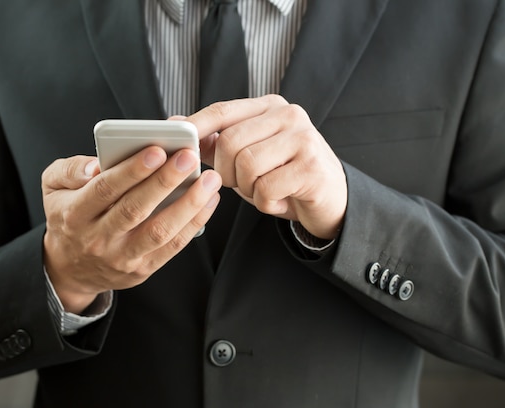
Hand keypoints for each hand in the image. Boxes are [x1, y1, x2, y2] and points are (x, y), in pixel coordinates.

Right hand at [41, 148, 221, 312]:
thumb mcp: (52, 187)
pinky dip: (195, 223)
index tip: (155, 150)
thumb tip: (95, 165)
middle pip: (135, 209)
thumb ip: (70, 170)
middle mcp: (98, 238)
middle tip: (188, 157)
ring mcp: (122, 257)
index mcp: (75, 213)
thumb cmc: (68, 217)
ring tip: (208, 179)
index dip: (131, 170)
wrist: (70, 267)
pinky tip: (209, 201)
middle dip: (165, 181)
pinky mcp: (143, 268)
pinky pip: (173, 246)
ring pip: (159, 231)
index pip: (104, 189)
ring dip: (188, 204)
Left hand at [186, 94, 346, 240]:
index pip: (222, 111)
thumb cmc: (282, 176)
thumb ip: (216, 141)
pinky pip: (265, 190)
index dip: (195, 126)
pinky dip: (265, 204)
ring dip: (247, 189)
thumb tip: (176, 124)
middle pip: (229, 142)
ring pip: (246, 166)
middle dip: (226, 172)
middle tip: (240, 183)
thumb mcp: (248, 155)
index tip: (174, 137)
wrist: (330, 200)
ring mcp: (303, 139)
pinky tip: (280, 200)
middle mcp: (288, 115)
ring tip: (264, 191)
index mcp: (269, 107)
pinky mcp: (312, 167)